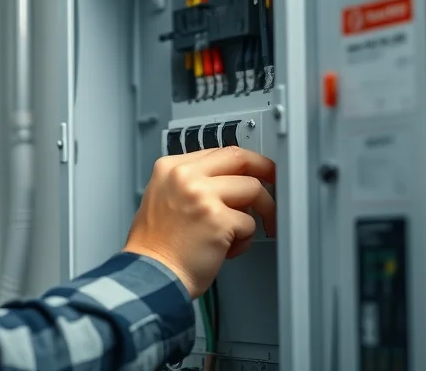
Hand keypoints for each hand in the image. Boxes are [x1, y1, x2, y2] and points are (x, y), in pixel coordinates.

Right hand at [122, 146, 275, 298]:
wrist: (149, 274)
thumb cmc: (156, 247)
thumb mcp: (163, 198)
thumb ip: (191, 183)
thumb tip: (229, 181)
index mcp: (170, 168)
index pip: (219, 152)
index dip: (243, 163)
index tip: (255, 171)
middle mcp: (184, 176)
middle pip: (239, 159)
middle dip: (266, 170)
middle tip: (275, 183)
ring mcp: (201, 195)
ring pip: (252, 190)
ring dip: (256, 215)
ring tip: (239, 234)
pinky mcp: (218, 219)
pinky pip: (250, 223)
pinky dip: (243, 241)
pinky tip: (224, 250)